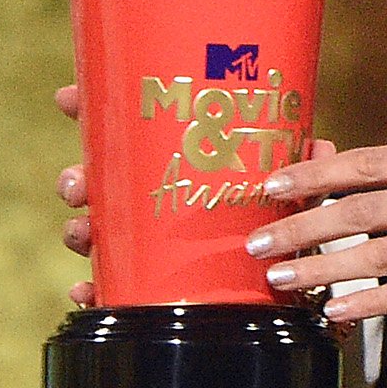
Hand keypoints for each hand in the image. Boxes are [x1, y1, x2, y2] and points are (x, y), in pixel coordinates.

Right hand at [53, 89, 357, 311]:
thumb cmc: (280, 227)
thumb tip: (317, 146)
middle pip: (100, 180)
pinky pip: (110, 285)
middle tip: (78, 183)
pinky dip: (93, 286)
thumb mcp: (293, 194)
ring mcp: (146, 241)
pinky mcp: (148, 283)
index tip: (68, 97)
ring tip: (83, 231)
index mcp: (178, 164)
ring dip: (80, 229)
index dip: (92, 108)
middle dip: (78, 178)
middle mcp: (154, 200)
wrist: (285, 290)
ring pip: (97, 229)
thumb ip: (302, 173)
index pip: (128, 130)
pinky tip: (87, 287)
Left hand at [244, 131, 386, 321]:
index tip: (270, 185)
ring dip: (320, 266)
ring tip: (280, 280)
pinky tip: (337, 312)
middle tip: (254, 244)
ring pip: (373, 251)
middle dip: (298, 227)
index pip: (363, 163)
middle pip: (354, 208)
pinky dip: (369, 303)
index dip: (311, 175)